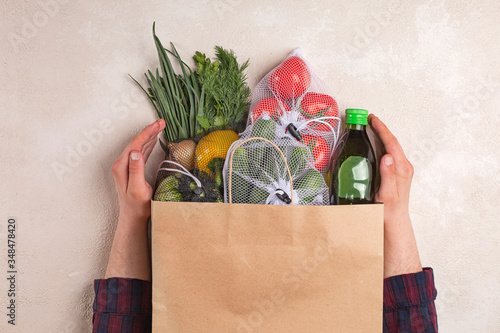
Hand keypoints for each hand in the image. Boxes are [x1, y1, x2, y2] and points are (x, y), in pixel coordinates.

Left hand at [111, 119, 165, 225]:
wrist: (133, 216)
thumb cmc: (137, 206)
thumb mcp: (138, 189)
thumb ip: (136, 170)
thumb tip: (136, 152)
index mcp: (122, 167)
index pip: (135, 144)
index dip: (147, 133)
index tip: (158, 125)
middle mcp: (121, 164)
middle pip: (136, 142)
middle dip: (149, 131)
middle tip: (162, 122)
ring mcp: (126, 166)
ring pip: (138, 145)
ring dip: (149, 136)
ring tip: (160, 127)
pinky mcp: (131, 169)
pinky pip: (140, 152)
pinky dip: (148, 144)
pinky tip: (154, 140)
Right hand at [369, 114, 421, 277]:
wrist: (393, 224)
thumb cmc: (388, 212)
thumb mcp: (387, 194)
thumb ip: (388, 175)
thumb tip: (388, 155)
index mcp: (402, 169)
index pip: (391, 143)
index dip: (381, 129)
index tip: (372, 119)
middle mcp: (403, 168)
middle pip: (391, 142)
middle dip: (380, 129)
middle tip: (367, 119)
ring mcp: (400, 170)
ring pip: (389, 147)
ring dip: (380, 136)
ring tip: (368, 128)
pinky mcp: (395, 174)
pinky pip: (388, 154)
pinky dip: (380, 146)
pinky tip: (372, 145)